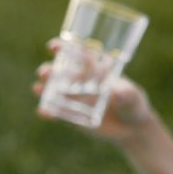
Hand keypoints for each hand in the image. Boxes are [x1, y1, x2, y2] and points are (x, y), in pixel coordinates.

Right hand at [33, 38, 155, 142]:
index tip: (54, 46)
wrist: (133, 127)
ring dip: (44, 88)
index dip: (63, 47)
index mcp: (95, 69)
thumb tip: (116, 94)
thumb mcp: (133, 97)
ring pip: (53, 90)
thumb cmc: (134, 104)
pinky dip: (48, 111)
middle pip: (60, 72)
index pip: (77, 54)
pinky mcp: (72, 115)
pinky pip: (57, 112)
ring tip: (38, 88)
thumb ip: (126, 94)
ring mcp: (75, 98)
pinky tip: (43, 112)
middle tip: (45, 72)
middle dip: (49, 70)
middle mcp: (81, 81)